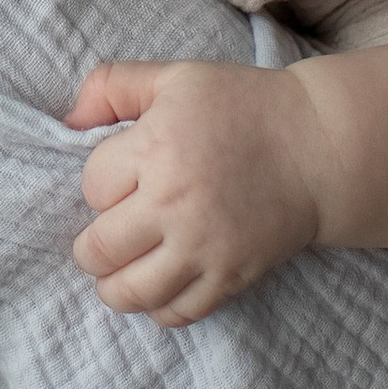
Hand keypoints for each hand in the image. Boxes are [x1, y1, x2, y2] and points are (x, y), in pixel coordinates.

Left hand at [66, 59, 325, 321]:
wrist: (319, 146)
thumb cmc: (244, 105)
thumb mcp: (176, 77)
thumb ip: (113, 85)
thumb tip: (68, 120)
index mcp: (156, 149)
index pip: (91, 186)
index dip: (99, 183)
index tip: (119, 179)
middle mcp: (175, 204)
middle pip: (98, 249)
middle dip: (91, 245)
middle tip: (104, 236)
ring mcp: (204, 247)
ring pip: (131, 292)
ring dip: (113, 285)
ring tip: (119, 271)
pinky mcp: (231, 276)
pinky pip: (179, 312)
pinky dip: (159, 307)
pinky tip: (159, 286)